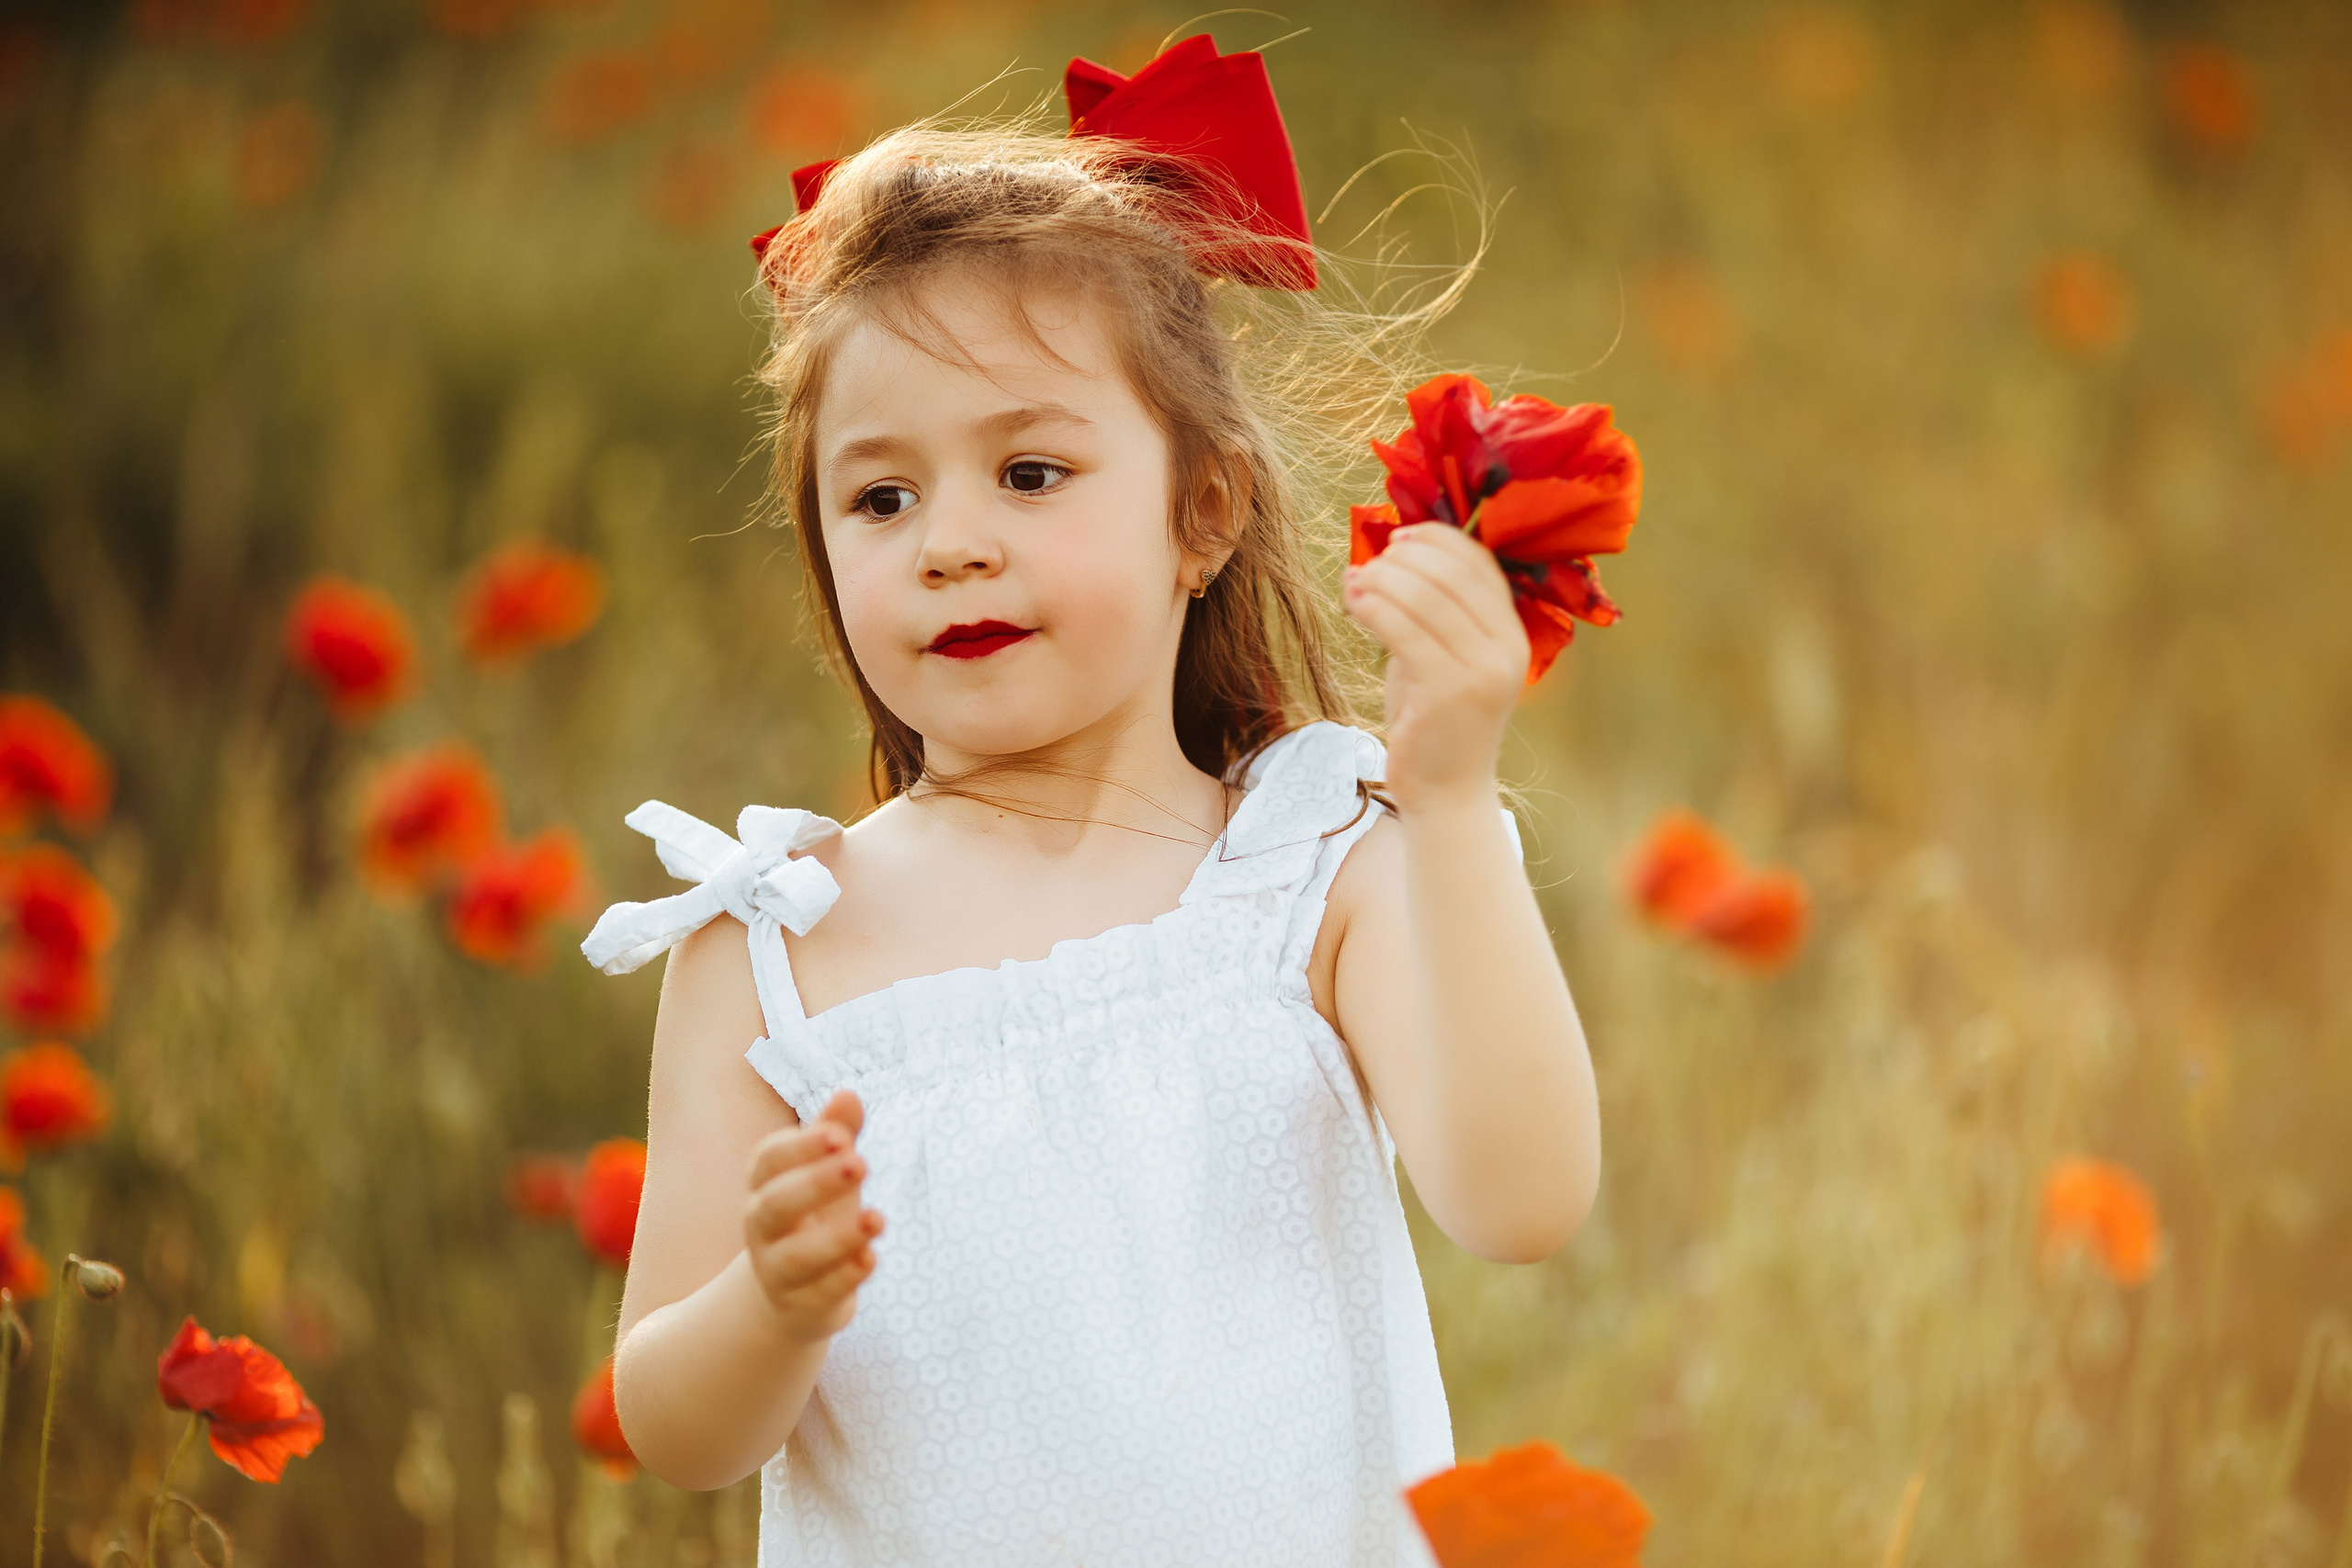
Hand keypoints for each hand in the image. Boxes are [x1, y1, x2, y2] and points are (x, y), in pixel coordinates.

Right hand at [743, 1088, 883, 1343]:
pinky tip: (872, 1258)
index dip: (802, 1146)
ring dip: (837, 1237)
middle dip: (816, 1182)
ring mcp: (776, 1271)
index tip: (842, 1135)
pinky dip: (845, 1278)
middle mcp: (762, 1228)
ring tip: (878, 1218)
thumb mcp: (828, 1176)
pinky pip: (819, 1294)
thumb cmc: (814, 1219)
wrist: (793, 1297)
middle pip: (775, 1204)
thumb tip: (849, 1093)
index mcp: (765, 1187)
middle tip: (861, 1162)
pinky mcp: (800, 1306)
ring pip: (796, 1256)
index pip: (768, 1160)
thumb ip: (837, 1137)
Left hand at [1342, 523, 1528, 809]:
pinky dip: (1374, 609)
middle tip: (1370, 561)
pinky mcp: (1448, 692)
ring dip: (1381, 579)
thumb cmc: (1437, 722)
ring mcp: (1481, 671)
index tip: (1399, 536)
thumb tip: (1391, 556)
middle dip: (1404, 558)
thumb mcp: (1445, 658)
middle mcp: (1506, 649)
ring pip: (1425, 598)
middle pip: (1452, 574)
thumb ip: (1433, 613)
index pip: (1480, 564)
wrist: (1446, 793)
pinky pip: (1404, 632)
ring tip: (1353, 581)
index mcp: (1513, 635)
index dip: (1438, 539)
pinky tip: (1352, 602)